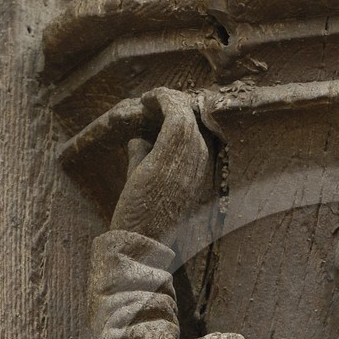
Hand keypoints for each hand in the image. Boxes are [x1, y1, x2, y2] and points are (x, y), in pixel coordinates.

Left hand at [109, 89, 213, 240]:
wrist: (140, 240)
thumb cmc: (142, 217)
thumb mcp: (146, 182)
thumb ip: (144, 157)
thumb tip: (137, 138)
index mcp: (200, 172)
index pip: (199, 133)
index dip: (181, 116)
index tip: (160, 108)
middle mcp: (200, 163)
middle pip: (195, 119)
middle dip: (174, 104)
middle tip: (154, 99)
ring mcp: (188, 159)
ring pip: (186, 113)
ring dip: (166, 99)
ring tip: (150, 97)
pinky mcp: (171, 153)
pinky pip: (175, 113)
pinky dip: (161, 100)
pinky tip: (147, 99)